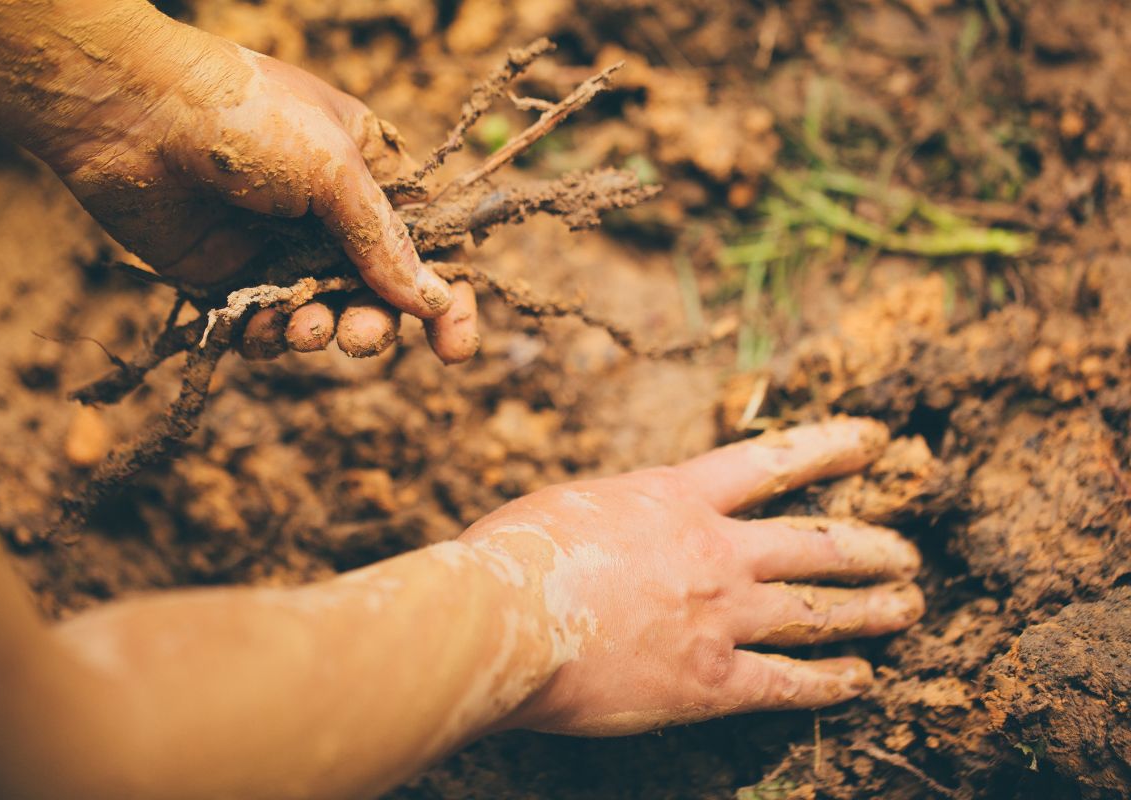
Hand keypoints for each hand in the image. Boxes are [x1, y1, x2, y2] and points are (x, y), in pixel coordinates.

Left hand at [43, 23, 479, 363]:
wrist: (130, 113)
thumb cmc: (245, 117)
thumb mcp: (333, 168)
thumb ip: (382, 241)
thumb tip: (433, 301)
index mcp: (368, 176)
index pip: (424, 248)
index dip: (445, 300)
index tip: (456, 349)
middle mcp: (329, 217)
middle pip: (377, 296)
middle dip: (373, 325)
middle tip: (358, 336)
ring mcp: (279, 250)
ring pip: (323, 317)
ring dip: (320, 332)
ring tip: (302, 326)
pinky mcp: (230, 278)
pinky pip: (266, 327)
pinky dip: (270, 337)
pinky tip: (261, 327)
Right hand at [460, 418, 923, 735]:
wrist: (505, 614)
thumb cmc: (516, 553)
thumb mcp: (571, 504)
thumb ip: (617, 512)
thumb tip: (617, 523)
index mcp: (677, 497)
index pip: (771, 463)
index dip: (828, 449)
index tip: (873, 443)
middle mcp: (714, 550)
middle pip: (815, 541)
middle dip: (870, 546)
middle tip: (907, 551)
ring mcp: (719, 615)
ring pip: (816, 609)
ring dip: (870, 609)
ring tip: (908, 606)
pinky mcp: (708, 680)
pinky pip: (786, 682)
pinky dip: (830, 681)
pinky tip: (860, 680)